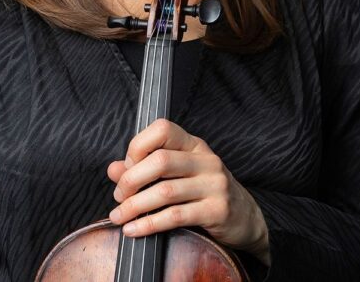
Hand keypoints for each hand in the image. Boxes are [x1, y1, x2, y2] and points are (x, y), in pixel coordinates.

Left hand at [106, 118, 270, 264]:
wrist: (246, 218)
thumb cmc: (206, 193)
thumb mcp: (179, 174)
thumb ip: (144, 169)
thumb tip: (113, 169)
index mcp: (194, 145)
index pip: (162, 129)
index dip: (138, 146)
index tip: (127, 167)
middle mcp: (206, 160)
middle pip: (160, 161)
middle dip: (131, 180)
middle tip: (119, 197)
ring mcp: (214, 185)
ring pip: (165, 191)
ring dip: (135, 206)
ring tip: (119, 216)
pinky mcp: (217, 210)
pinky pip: (175, 216)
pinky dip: (149, 224)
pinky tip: (134, 229)